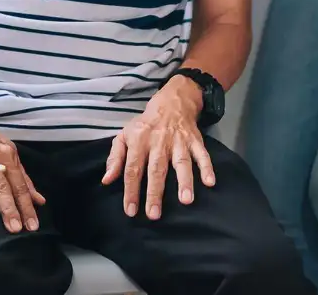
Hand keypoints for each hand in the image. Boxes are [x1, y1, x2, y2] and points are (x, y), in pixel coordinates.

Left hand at [103, 77, 215, 219]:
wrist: (171, 104)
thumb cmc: (145, 126)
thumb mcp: (124, 136)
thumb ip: (115, 158)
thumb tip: (107, 180)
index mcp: (139, 141)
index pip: (133, 169)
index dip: (131, 190)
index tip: (131, 210)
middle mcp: (158, 142)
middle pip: (156, 169)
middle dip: (155, 192)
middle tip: (154, 214)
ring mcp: (178, 141)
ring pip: (181, 162)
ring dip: (184, 181)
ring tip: (186, 200)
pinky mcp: (194, 141)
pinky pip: (202, 154)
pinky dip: (207, 167)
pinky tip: (210, 182)